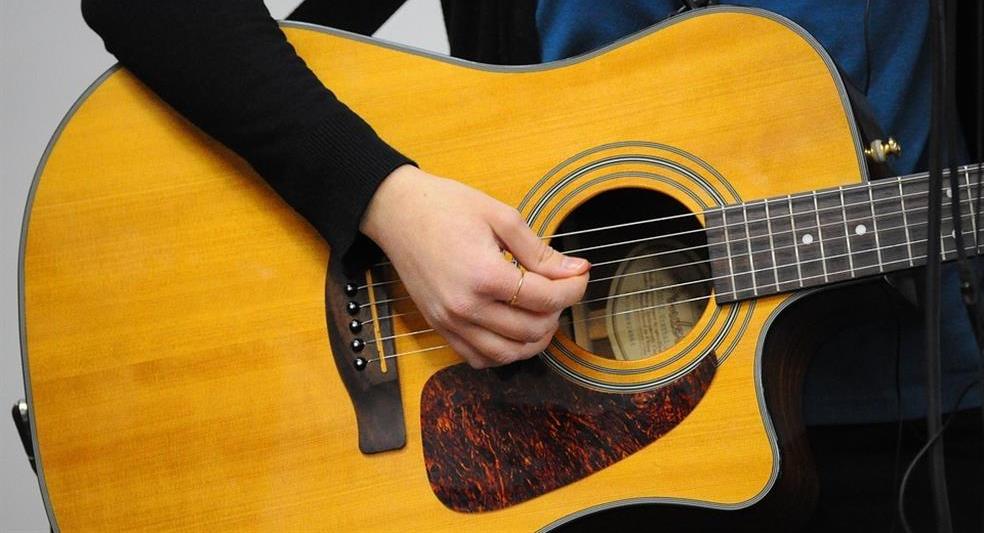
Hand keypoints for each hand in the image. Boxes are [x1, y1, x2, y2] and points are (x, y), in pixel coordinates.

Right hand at [360, 165, 589, 368]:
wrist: (396, 212)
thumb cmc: (445, 206)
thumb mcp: (500, 217)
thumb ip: (539, 251)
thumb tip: (576, 270)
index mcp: (484, 275)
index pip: (546, 299)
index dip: (574, 289)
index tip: (580, 275)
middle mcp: (466, 307)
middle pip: (532, 330)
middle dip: (558, 312)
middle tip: (561, 289)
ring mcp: (450, 322)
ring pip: (508, 354)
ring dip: (535, 339)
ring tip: (542, 312)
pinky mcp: (439, 327)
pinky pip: (479, 358)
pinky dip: (504, 352)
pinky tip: (513, 330)